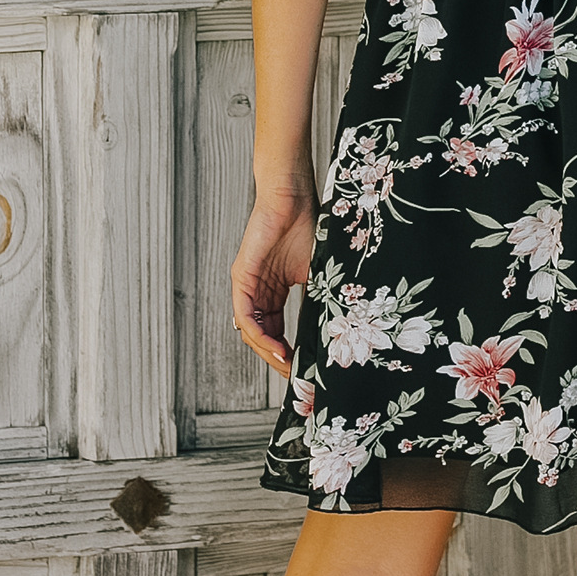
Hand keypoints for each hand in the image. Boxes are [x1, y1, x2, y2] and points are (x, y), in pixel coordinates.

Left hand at [232, 188, 315, 377]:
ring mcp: (247, 286)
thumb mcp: (316, 272)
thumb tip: (335, 332)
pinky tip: (278, 349)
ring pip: (252, 333)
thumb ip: (318, 299)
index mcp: (273, 292)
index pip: (277, 332)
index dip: (289, 353)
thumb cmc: (306, 225)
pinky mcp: (241, 278)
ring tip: (290, 368)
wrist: (292, 195)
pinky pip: (246, 317)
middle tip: (297, 380)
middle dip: (279, 361)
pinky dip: (261, 337)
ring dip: (270, 354)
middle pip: (263, 338)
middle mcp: (258, 293)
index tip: (305, 371)